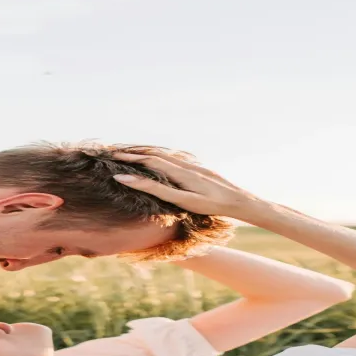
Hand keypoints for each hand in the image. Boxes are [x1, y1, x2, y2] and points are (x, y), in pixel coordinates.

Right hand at [111, 150, 264, 218]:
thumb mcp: (182, 199)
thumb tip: (129, 178)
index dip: (130, 157)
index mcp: (180, 170)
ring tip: (133, 152)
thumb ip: (156, 189)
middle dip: (135, 151)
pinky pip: (176, 158)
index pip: (149, 159)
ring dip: (148, 151)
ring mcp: (195, 165)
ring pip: (166, 154)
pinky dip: (162, 155)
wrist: (242, 201)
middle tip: (116, 150)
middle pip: (156, 153)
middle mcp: (186, 164)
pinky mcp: (201, 169)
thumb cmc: (211, 205)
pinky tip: (162, 158)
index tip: (113, 156)